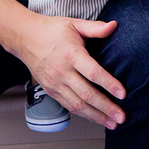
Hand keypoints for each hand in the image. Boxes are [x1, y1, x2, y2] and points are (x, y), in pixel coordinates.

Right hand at [12, 12, 126, 130]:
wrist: (25, 38)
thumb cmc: (52, 30)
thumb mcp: (74, 24)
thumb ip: (95, 28)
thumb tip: (114, 26)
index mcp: (71, 54)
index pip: (93, 73)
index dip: (109, 84)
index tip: (123, 94)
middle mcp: (62, 72)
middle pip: (87, 94)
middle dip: (106, 107)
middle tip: (122, 117)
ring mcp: (55, 84)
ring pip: (78, 105)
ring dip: (97, 116)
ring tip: (112, 123)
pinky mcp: (51, 91)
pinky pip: (69, 106)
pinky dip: (84, 114)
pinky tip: (96, 118)